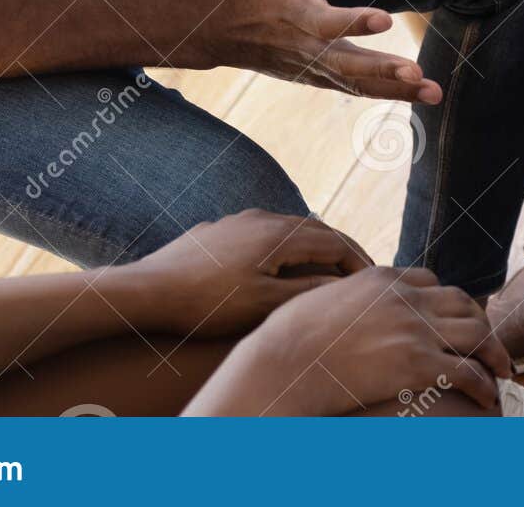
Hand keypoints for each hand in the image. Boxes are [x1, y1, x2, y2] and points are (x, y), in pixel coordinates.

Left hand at [117, 210, 371, 338]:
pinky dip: (287, 249)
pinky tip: (280, 267)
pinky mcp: (219, 232)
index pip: (336, 243)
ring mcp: (238, 222)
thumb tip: (342, 286)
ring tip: (328, 271)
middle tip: (363, 273)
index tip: (377, 281)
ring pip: (290, 230)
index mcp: (279, 234)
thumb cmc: (205, 303)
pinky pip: (265, 234)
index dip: (360, 262)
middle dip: (343, 252)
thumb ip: (307, 292)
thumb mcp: (263, 305)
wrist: (147, 290)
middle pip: (317, 230)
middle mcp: (263, 218)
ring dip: (315, 248)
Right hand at [188, 267, 512, 415]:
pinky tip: (488, 396)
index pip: (431, 281)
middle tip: (489, 345)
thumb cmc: (287, 337)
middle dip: (481, 324)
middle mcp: (406, 298)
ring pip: (476, 333)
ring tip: (501, 370)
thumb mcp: (321, 298)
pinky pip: (466, 371)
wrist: (282, 361)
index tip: (455, 318)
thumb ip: (346, 295)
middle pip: (463, 303)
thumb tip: (342, 306)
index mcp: (382, 278)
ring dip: (494, 353)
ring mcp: (415, 329)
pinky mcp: (417, 363)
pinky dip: (484, 384)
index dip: (448, 301)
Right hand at [204, 0, 442, 103]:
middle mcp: (307, 47)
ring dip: (396, 91)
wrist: (216, 29)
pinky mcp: (317, 77)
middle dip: (384, 72)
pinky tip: (416, 95)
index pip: (328, 22)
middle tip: (417, 75)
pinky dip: (384, 94)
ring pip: (357, 83)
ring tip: (433, 94)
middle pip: (350, 66)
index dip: (355, 21)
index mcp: (296, 13)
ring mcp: (313, 67)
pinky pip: (354, 88)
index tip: (385, 19)